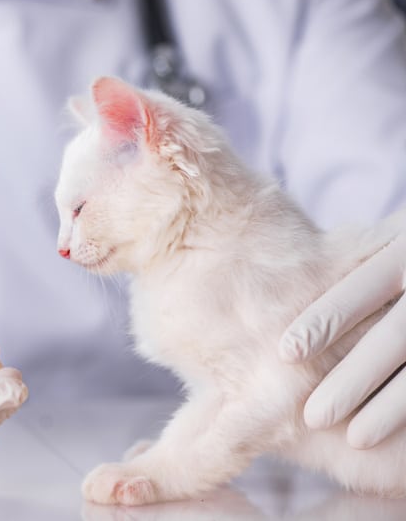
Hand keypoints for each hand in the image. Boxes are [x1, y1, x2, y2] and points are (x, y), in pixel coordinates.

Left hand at [279, 208, 405, 448]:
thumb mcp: (392, 241)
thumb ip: (360, 257)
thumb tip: (285, 315)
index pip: (371, 281)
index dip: (329, 316)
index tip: (286, 352)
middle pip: (398, 334)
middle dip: (355, 375)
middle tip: (312, 415)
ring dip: (393, 405)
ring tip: (354, 437)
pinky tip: (394, 439)